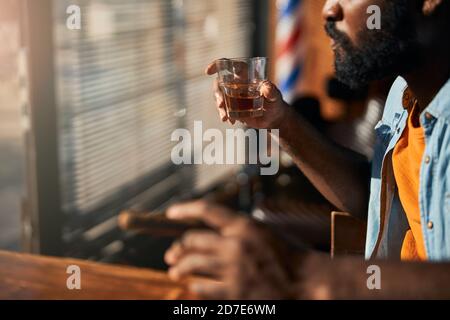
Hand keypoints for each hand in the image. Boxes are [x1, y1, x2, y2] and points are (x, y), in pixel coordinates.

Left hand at [164, 200, 293, 298]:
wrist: (308, 284)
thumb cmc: (289, 257)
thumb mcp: (265, 233)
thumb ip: (239, 230)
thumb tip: (213, 231)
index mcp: (245, 226)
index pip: (207, 210)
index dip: (185, 209)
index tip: (171, 213)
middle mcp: (235, 245)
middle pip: (192, 240)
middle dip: (178, 248)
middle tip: (171, 254)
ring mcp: (233, 270)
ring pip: (192, 265)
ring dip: (179, 268)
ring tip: (174, 271)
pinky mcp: (234, 294)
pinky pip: (202, 288)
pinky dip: (195, 286)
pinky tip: (193, 286)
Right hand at [205, 60, 289, 129]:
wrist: (273, 118)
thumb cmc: (275, 103)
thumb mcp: (275, 97)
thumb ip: (271, 91)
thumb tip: (266, 87)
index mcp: (245, 75)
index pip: (228, 65)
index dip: (217, 65)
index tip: (208, 71)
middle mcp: (236, 84)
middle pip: (220, 85)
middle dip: (218, 94)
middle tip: (221, 104)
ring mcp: (232, 97)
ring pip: (220, 99)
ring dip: (220, 108)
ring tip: (225, 118)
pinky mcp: (232, 108)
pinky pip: (224, 110)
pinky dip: (225, 115)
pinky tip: (231, 121)